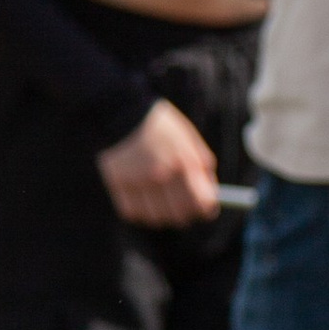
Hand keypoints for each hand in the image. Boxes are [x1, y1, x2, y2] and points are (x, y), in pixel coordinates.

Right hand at [96, 97, 221, 226]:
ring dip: (161, 214)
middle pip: (178, 215)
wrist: (118, 111)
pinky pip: (132, 213)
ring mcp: (137, 181)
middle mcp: (160, 175)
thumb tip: (211, 191)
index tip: (205, 209)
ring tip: (160, 200)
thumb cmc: (157, 124)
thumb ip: (201, 163)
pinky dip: (139, 211)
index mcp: (182, 162)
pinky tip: (142, 198)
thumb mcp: (186, 137)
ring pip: (155, 218)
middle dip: (184, 214)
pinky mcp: (117, 185)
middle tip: (183, 207)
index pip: (200, 202)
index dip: (205, 209)